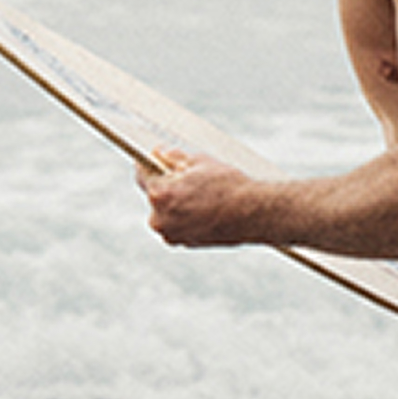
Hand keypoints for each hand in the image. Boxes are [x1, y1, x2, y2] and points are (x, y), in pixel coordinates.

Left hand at [140, 148, 260, 246]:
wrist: (255, 214)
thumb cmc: (230, 186)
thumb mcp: (200, 162)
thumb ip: (174, 158)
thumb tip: (162, 154)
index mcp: (160, 194)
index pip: (142, 173)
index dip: (149, 161)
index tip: (154, 157)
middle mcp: (160, 218)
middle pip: (154, 194)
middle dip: (166, 184)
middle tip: (185, 175)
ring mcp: (172, 234)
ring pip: (166, 211)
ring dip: (176, 201)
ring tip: (199, 193)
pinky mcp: (185, 243)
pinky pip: (177, 224)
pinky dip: (185, 216)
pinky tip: (204, 208)